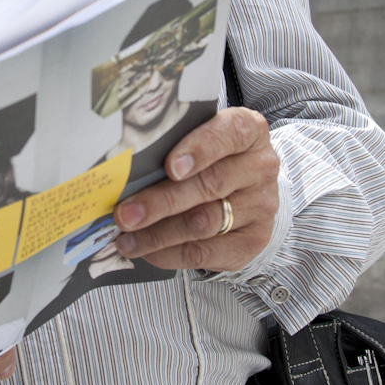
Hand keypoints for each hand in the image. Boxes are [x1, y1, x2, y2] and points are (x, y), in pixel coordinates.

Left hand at [112, 107, 278, 270]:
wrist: (246, 192)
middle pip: (210, 185)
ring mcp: (261, 206)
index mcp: (249, 131)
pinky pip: (206, 251)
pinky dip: (170, 254)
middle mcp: (261, 167)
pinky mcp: (252, 241)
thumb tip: (123, 170)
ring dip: (158, 234)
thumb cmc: (212, 159)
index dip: (200, 149)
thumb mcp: (199, 139)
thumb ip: (172, 145)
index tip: (170, 166)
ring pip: (204, 223)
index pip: (230, 134)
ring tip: (126, 238)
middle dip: (162, 201)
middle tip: (126, 214)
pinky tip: (147, 251)